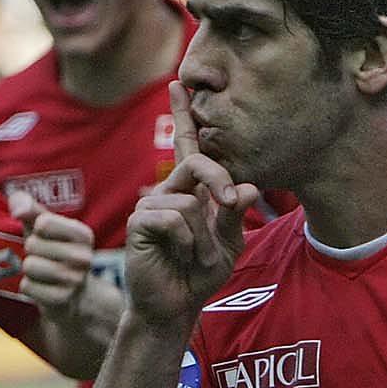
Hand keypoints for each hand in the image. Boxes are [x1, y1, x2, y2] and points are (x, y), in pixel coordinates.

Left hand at [11, 191, 96, 312]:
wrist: (73, 295)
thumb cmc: (54, 252)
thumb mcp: (45, 227)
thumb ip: (30, 208)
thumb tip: (17, 206)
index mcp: (83, 234)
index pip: (42, 222)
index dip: (36, 229)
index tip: (47, 236)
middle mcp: (84, 257)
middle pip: (32, 244)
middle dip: (31, 250)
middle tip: (45, 257)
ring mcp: (75, 281)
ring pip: (29, 266)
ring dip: (29, 268)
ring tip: (44, 271)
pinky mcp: (62, 300)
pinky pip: (27, 287)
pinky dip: (29, 287)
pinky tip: (43, 287)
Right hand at [124, 83, 259, 326]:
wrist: (176, 305)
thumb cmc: (200, 273)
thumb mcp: (229, 244)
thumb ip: (235, 215)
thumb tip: (247, 188)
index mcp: (191, 190)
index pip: (187, 145)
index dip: (182, 114)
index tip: (179, 82)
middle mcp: (168, 190)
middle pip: (196, 162)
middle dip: (219, 183)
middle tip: (229, 204)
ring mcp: (151, 204)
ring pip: (189, 202)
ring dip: (203, 237)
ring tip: (195, 257)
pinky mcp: (139, 222)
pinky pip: (173, 219)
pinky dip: (186, 242)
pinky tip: (178, 256)